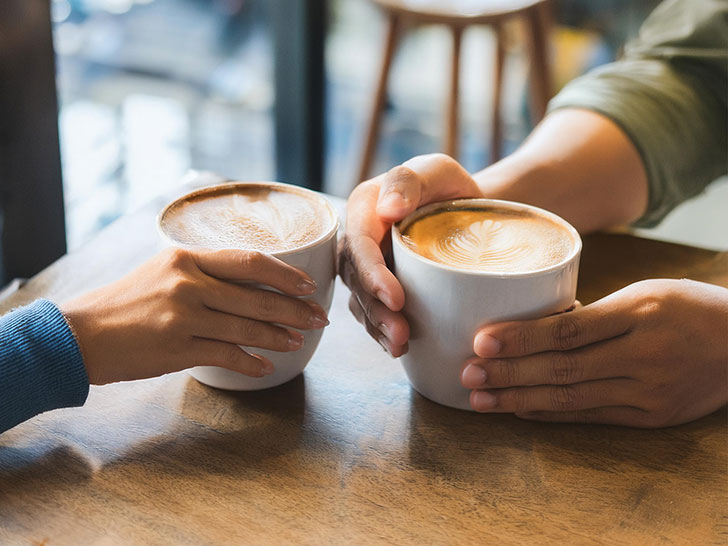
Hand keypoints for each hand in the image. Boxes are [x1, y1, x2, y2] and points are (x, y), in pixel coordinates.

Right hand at [61, 248, 328, 384]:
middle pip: (256, 295)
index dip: (285, 274)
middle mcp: (188, 283)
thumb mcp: (163, 271)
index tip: (308, 285)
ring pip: (246, 327)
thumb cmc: (126, 302)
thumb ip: (203, 272)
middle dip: (294, 308)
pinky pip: (227, 355)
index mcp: (187, 257)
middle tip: (319, 317)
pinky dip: (250, 363)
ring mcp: (183, 316)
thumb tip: (251, 284)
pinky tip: (265, 367)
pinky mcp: (177, 348)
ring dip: (278, 336)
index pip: (249, 260)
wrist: (81, 334)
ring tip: (299, 341)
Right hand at [339, 153, 482, 355]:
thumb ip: (409, 180)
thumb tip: (388, 208)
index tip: (396, 298)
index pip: (359, 244)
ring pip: (361, 301)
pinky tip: (398, 348)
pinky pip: (373, 313)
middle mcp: (358, 240)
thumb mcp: (436, 170)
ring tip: (400, 347)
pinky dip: (382, 332)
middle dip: (375, 310)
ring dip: (377, 327)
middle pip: (356, 280)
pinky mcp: (378, 288)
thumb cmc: (449, 187)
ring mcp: (366, 267)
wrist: (466, 211)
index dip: (372, 274)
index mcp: (364, 209)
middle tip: (400, 335)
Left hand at [460, 279, 727, 427]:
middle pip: (563, 368)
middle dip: (509, 373)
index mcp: (640, 313)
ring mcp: (649, 391)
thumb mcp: (645, 293)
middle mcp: (644, 354)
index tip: (481, 339)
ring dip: (520, 399)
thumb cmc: (687, 308)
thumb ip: (595, 312)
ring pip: (572, 397)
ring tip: (481, 399)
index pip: (569, 329)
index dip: (522, 338)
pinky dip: (552, 414)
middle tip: (468, 374)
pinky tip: (519, 410)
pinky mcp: (651, 416)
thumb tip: (536, 325)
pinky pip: (592, 416)